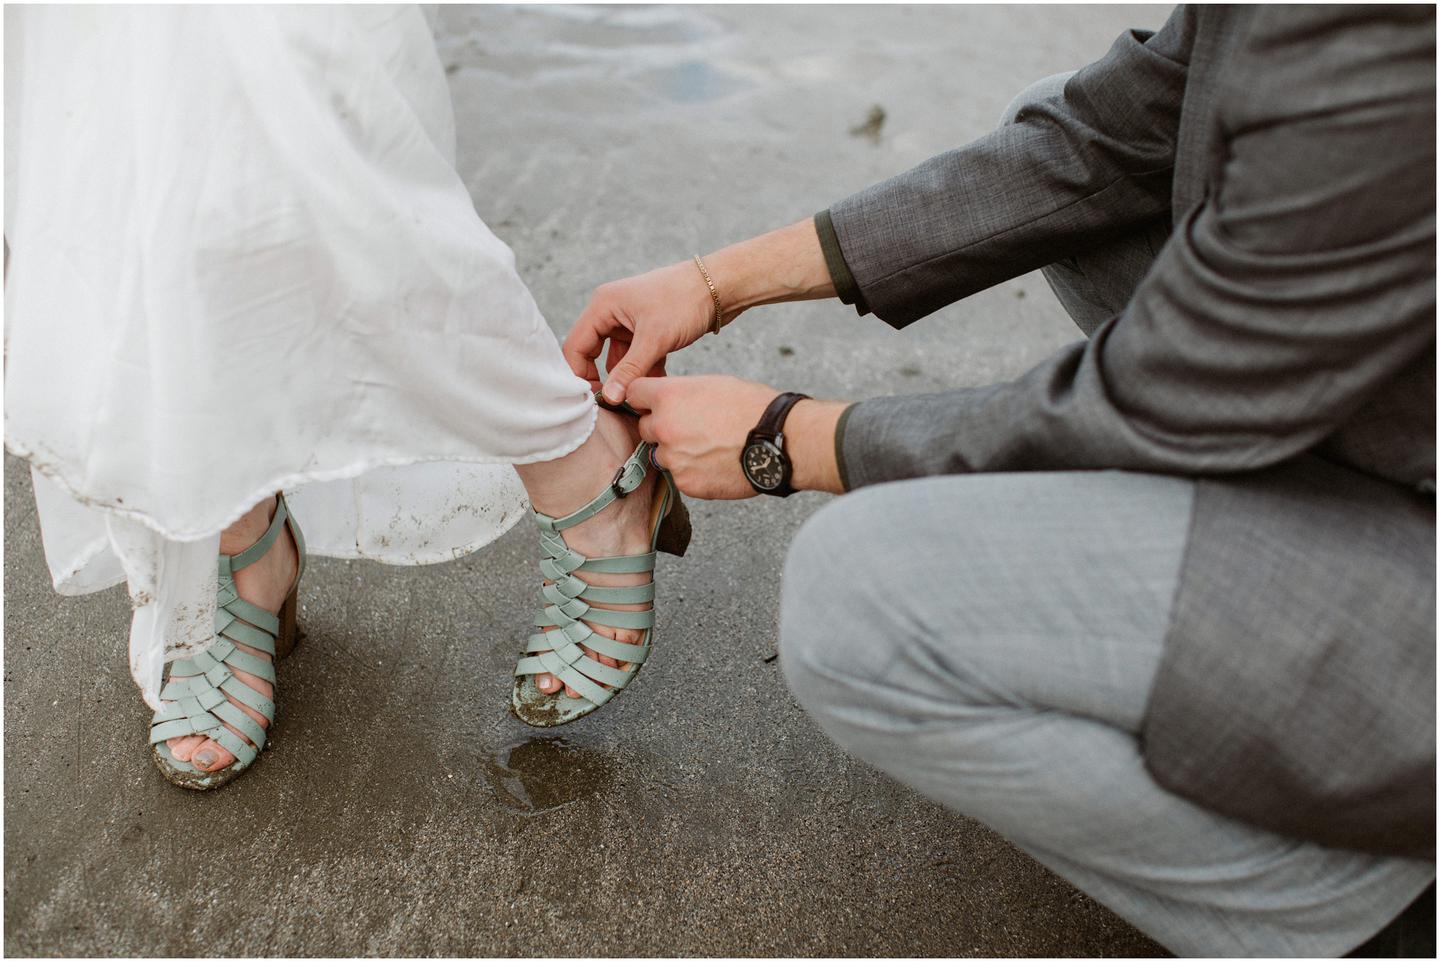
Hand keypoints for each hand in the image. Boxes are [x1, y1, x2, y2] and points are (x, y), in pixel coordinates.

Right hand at [563, 261, 716, 404]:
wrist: (722, 285)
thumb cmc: (686, 300)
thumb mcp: (655, 339)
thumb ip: (629, 370)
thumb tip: (609, 397)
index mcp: (603, 306)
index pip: (575, 346)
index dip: (580, 375)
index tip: (593, 401)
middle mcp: (611, 312)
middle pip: (593, 354)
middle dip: (606, 379)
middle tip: (614, 405)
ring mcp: (629, 322)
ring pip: (618, 360)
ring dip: (630, 379)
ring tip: (642, 398)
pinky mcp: (647, 331)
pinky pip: (637, 358)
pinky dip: (645, 372)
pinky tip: (659, 385)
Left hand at [626, 375, 779, 498]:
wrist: (777, 440)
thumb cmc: (752, 407)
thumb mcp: (711, 384)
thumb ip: (681, 393)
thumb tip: (666, 401)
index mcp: (668, 396)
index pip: (633, 393)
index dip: (644, 398)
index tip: (651, 403)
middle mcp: (663, 427)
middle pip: (645, 427)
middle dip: (662, 427)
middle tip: (691, 427)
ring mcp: (673, 458)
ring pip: (661, 455)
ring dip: (677, 452)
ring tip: (708, 446)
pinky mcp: (686, 483)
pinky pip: (679, 476)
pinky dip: (693, 471)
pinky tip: (715, 463)